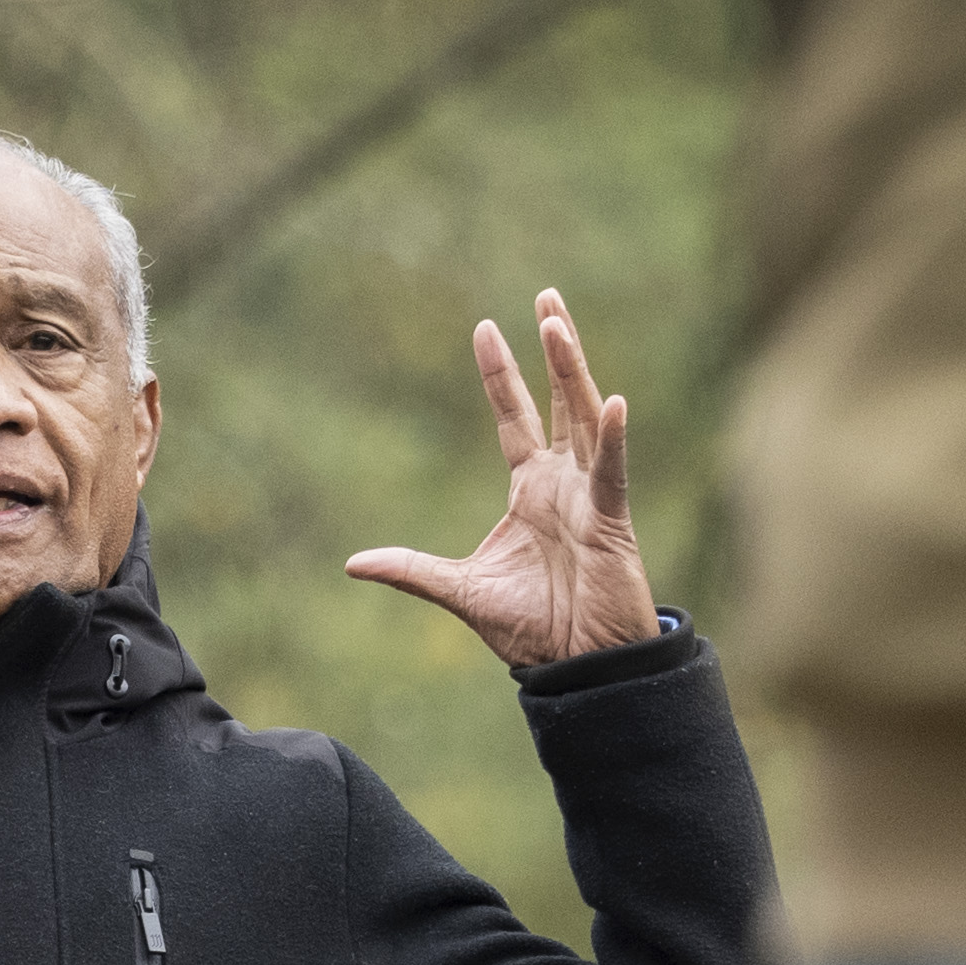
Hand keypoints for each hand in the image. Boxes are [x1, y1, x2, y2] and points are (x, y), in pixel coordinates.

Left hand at [344, 291, 656, 669]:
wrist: (575, 666)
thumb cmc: (532, 627)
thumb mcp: (459, 590)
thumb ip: (411, 569)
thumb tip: (353, 563)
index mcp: (530, 490)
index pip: (514, 417)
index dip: (500, 374)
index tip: (484, 328)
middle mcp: (562, 481)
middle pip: (558, 399)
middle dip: (552, 348)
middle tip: (545, 297)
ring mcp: (588, 495)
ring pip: (584, 417)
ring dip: (572, 370)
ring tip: (556, 322)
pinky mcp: (610, 519)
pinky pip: (611, 471)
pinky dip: (611, 438)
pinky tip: (612, 402)